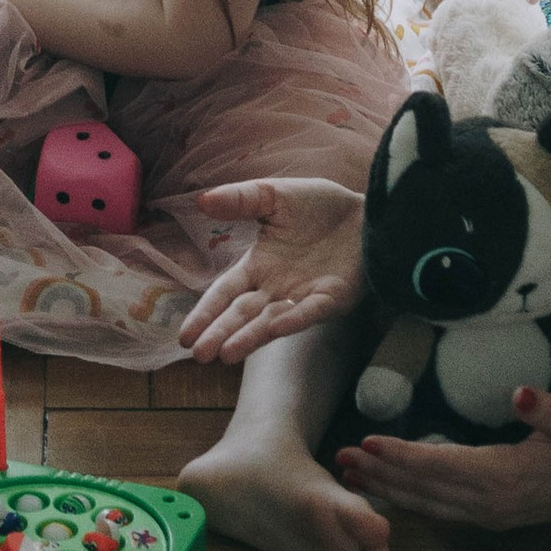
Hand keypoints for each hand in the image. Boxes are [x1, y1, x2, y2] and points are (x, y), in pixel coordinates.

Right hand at [180, 177, 364, 359]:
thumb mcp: (274, 196)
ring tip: (225, 354)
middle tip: (198, 354)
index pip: (225, 293)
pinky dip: (293, 320)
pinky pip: (310, 312)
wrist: (366, 210)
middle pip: (242, 314)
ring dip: (249, 337)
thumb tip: (201, 200)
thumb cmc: (318, 206)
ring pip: (270, 322)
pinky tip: (276, 326)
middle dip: (220, 333)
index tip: (184, 336)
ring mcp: (303, 297)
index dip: (206, 312)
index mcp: (259, 265)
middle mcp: (277, 288)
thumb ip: (240, 199)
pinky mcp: (332, 299)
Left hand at [338, 386, 550, 531]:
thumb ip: (548, 408)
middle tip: (339, 458)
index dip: (402, 456)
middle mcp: (492, 503)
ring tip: (352, 474)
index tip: (366, 442)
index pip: (441, 466)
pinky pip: (442, 510)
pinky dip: (412, 500)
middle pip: (425, 490)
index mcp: (506, 477)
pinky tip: (391, 490)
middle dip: (381, 475)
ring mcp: (492, 514)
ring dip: (390, 490)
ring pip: (429, 505)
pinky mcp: (495, 514)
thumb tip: (519, 394)